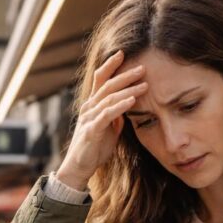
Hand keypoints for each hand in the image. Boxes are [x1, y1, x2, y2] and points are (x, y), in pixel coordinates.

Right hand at [57, 50, 146, 189]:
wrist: (79, 168)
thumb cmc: (94, 149)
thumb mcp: (108, 130)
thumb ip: (116, 117)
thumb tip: (127, 107)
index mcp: (92, 105)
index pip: (100, 79)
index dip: (110, 65)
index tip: (123, 53)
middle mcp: (89, 107)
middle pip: (107, 85)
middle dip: (125, 75)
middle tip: (143, 68)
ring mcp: (89, 118)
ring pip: (109, 98)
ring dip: (128, 90)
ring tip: (144, 85)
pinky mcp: (92, 130)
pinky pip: (108, 114)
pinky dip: (121, 106)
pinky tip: (132, 101)